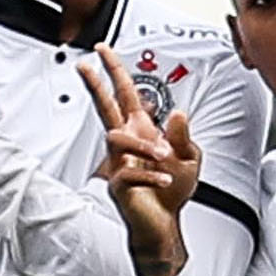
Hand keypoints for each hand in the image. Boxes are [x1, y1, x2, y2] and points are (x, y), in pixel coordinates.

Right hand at [78, 50, 194, 275]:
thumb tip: (179, 113)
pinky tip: (166, 181)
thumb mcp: (190, 158)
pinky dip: (152, 176)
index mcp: (143, 130)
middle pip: (106, 106)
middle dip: (97, 84)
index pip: (127, 95)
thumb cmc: (172, 192)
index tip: (104, 51)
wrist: (163, 224)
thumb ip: (184, 135)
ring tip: (166, 158)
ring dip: (145, 146)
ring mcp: (119, 161)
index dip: (116, 72)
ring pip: (118, 138)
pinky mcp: (118, 183)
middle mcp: (127, 143)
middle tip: (86, 64)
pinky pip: (129, 172)